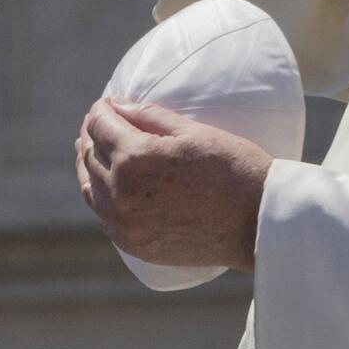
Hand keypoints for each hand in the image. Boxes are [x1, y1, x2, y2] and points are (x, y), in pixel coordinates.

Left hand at [75, 97, 272, 271]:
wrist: (258, 222)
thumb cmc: (234, 168)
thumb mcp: (194, 132)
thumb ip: (149, 116)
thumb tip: (117, 105)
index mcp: (135, 158)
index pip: (100, 126)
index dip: (101, 110)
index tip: (106, 103)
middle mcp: (121, 193)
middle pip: (90, 156)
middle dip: (93, 134)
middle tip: (99, 122)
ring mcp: (126, 224)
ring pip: (91, 189)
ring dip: (90, 166)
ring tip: (95, 150)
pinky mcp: (135, 245)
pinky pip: (105, 217)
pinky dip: (102, 196)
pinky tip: (110, 185)